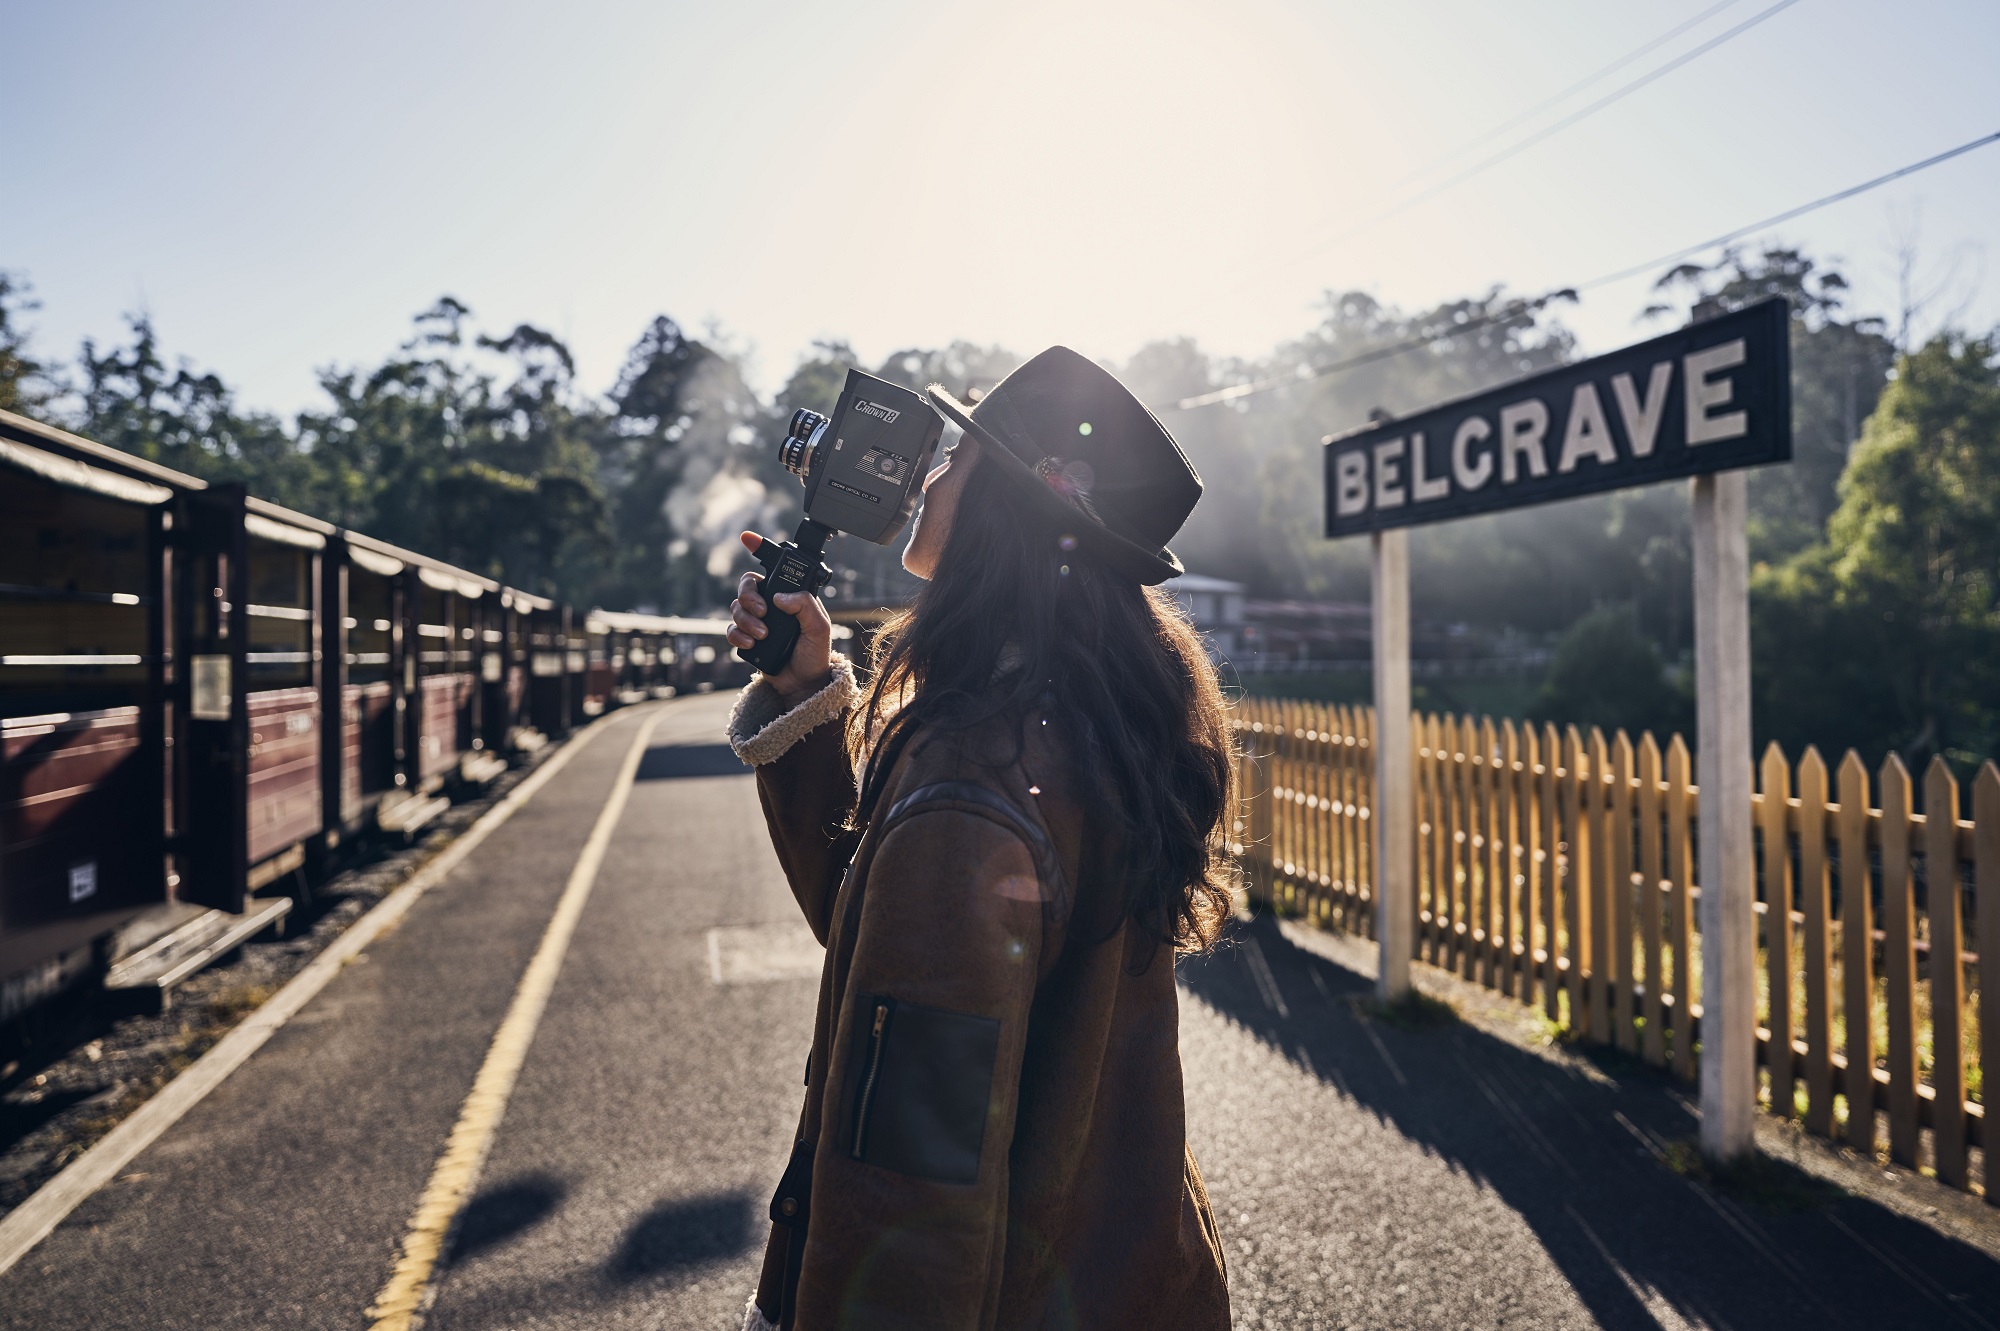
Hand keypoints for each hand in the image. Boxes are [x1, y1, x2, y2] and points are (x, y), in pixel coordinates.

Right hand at [728, 531, 834, 703]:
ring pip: (736, 607)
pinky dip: (736, 635)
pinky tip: (750, 643)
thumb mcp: (819, 628)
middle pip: (747, 585)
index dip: (759, 548)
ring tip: (762, 635)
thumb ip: (805, 606)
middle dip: (748, 596)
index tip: (746, 537)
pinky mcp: (747, 638)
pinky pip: (730, 629)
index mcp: (791, 596)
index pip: (774, 569)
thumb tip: (779, 597)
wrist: (803, 685)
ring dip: (746, 620)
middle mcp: (772, 605)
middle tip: (762, 611)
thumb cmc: (815, 655)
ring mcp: (758, 621)